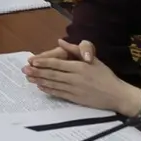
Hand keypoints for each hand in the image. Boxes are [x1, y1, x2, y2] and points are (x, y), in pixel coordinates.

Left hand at [24, 38, 140, 116]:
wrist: (116, 94)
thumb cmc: (105, 75)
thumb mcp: (93, 59)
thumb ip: (75, 50)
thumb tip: (60, 41)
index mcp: (79, 67)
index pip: (57, 64)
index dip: (43, 62)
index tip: (32, 60)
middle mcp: (75, 78)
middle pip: (52, 74)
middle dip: (37, 72)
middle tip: (24, 70)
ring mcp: (75, 89)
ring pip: (54, 84)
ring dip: (40, 81)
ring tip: (29, 78)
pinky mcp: (76, 99)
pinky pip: (59, 93)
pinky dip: (49, 90)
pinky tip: (41, 87)